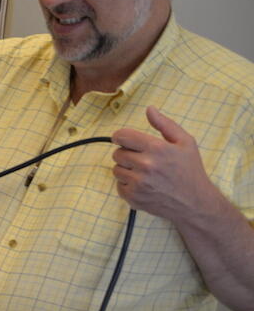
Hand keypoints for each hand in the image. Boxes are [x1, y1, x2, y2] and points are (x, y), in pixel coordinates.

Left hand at [111, 107, 213, 221]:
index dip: (120, 137)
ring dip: (126, 169)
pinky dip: (127, 184)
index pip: (122, 136)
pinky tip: (143, 184)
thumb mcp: (185, 142)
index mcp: (156, 149)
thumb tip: (149, 109)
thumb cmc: (189, 170)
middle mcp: (145, 165)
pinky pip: (118, 185)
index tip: (123, 139)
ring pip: (116, 169)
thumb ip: (165, 124)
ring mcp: (138, 183)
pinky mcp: (133, 197)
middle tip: (141, 158)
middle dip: (126, 154)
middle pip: (117, 153)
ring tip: (144, 172)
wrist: (194, 202)